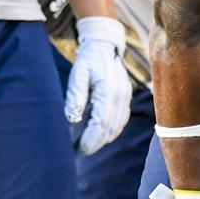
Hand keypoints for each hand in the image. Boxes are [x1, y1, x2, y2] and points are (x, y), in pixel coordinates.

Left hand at [67, 17, 132, 154]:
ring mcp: (126, 96)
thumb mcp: (78, 74)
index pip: (101, 121)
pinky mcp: (126, 97)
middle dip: (96, 142)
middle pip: (111, 127)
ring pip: (118, 125)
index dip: (91, 138)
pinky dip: (112, 130)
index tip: (80, 149)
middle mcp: (121, 95)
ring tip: (88, 146)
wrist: (105, 45)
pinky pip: (122, 119)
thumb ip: (76, 95)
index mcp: (109, 90)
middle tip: (81, 152)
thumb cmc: (88, 60)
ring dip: (104, 138)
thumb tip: (73, 119)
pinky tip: (101, 136)